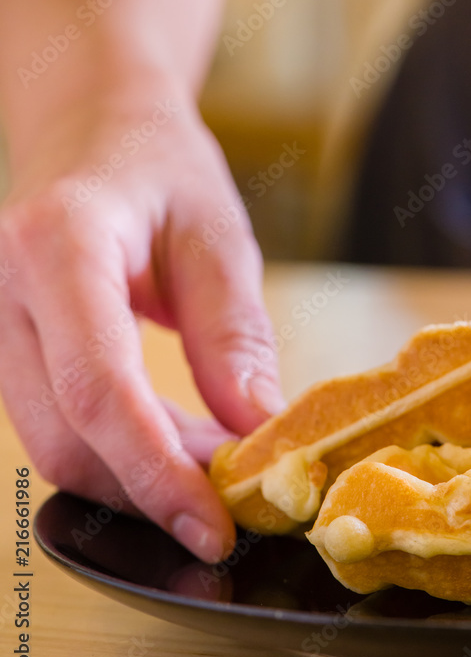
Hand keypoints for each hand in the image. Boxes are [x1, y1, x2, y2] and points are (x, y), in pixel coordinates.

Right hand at [0, 90, 283, 562]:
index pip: (98, 388)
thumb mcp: (217, 238)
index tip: (213, 525)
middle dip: (152, 483)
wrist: (95, 131)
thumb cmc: (159, 167)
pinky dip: (118, 448)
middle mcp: (1, 288)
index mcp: (57, 243)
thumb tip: (257, 436)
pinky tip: (174, 439)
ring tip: (213, 458)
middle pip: (67, 434)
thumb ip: (234, 337)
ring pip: (54, 442)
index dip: (156, 472)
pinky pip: (55, 422)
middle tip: (234, 492)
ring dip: (137, 471)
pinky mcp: (3, 346)